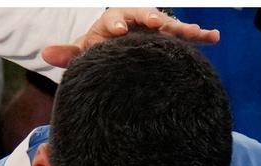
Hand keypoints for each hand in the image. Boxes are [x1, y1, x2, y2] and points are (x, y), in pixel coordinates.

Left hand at [42, 8, 219, 67]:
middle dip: (152, 19)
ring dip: (182, 28)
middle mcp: (138, 20)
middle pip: (146, 15)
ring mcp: (156, 29)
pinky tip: (214, 37)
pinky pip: (187, 37)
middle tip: (157, 23)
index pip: (115, 18)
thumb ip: (69, 54)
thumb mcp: (85, 52)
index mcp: (115, 20)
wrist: (119, 50)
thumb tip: (45, 55)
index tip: (117, 31)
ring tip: (195, 31)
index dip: (116, 24)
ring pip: (170, 24)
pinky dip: (201, 36)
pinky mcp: (171, 39)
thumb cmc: (103, 50)